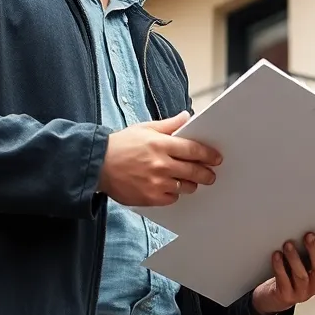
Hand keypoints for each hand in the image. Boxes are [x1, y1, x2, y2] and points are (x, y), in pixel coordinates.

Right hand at [97, 111, 222, 206]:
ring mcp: (156, 183)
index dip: (208, 155)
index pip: (193, 150)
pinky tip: (170, 187)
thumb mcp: (144, 128)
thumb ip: (169, 125)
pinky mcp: (149, 198)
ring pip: (185, 187)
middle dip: (206, 173)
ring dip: (191, 184)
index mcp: (160, 144)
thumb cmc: (121, 145)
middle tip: (210, 174)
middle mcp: (160, 164)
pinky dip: (173, 194)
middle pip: (194, 171)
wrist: (97, 165)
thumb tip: (187, 117)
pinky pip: (172, 198)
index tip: (216, 158)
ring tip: (190, 181)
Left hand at [251, 231, 314, 314]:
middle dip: (314, 251)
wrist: (275, 298)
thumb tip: (307, 227)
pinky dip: (279, 267)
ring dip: (294, 258)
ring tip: (288, 244)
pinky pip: (283, 280)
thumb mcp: (304, 263)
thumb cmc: (291, 275)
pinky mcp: (286, 296)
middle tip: (309, 235)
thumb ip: (308, 251)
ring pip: (301, 275)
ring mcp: (302, 293)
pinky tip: (276, 255)